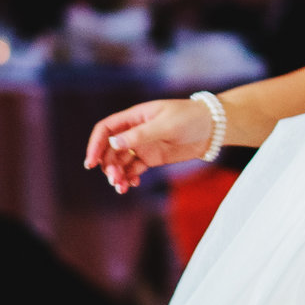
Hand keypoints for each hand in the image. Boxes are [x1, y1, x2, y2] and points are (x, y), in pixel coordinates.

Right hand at [84, 98, 213, 193]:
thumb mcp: (165, 125)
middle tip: (115, 179)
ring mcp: (143, 145)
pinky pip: (134, 169)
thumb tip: (113, 143)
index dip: (95, 145)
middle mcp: (134, 132)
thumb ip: (140, 135)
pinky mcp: (152, 157)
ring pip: (121, 162)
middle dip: (108, 165)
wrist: (213, 127)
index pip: (106, 130)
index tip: (91, 163)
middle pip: (110, 150)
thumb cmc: (190, 118)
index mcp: (134, 117)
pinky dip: (129, 178)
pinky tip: (132, 184)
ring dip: (117, 174)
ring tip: (122, 187)